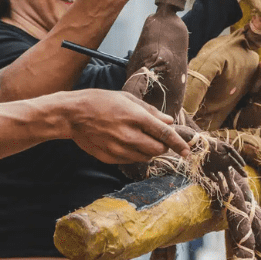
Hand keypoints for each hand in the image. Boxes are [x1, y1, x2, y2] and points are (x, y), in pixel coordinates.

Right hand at [67, 88, 190, 163]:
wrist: (73, 114)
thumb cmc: (100, 101)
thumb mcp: (127, 99)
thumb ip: (151, 111)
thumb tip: (169, 121)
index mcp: (136, 117)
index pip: (165, 134)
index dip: (179, 144)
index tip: (187, 151)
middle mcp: (129, 135)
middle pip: (158, 150)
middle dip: (163, 147)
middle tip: (158, 139)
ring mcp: (119, 148)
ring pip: (145, 157)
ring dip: (149, 151)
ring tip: (138, 138)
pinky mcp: (110, 158)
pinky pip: (131, 160)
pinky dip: (134, 154)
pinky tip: (125, 143)